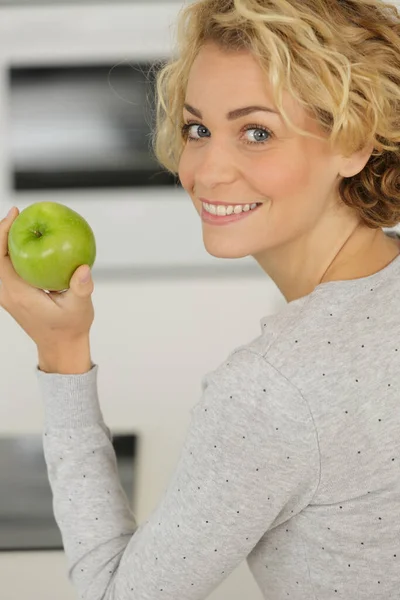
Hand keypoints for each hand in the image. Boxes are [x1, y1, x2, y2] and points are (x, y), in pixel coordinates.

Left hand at [0, 207, 94, 351]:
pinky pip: (5, 267)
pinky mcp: (12, 294)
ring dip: (5, 241)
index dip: (3, 234)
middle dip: (2, 232)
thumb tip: (84, 269)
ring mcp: (7, 295)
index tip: (14, 215)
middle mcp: (7, 294)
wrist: (61, 346)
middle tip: (17, 213)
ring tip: (20, 222)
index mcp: (18, 295)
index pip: (0, 258)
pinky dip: (12, 251)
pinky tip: (28, 241)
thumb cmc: (70, 328)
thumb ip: (81, 289)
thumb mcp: (80, 308)